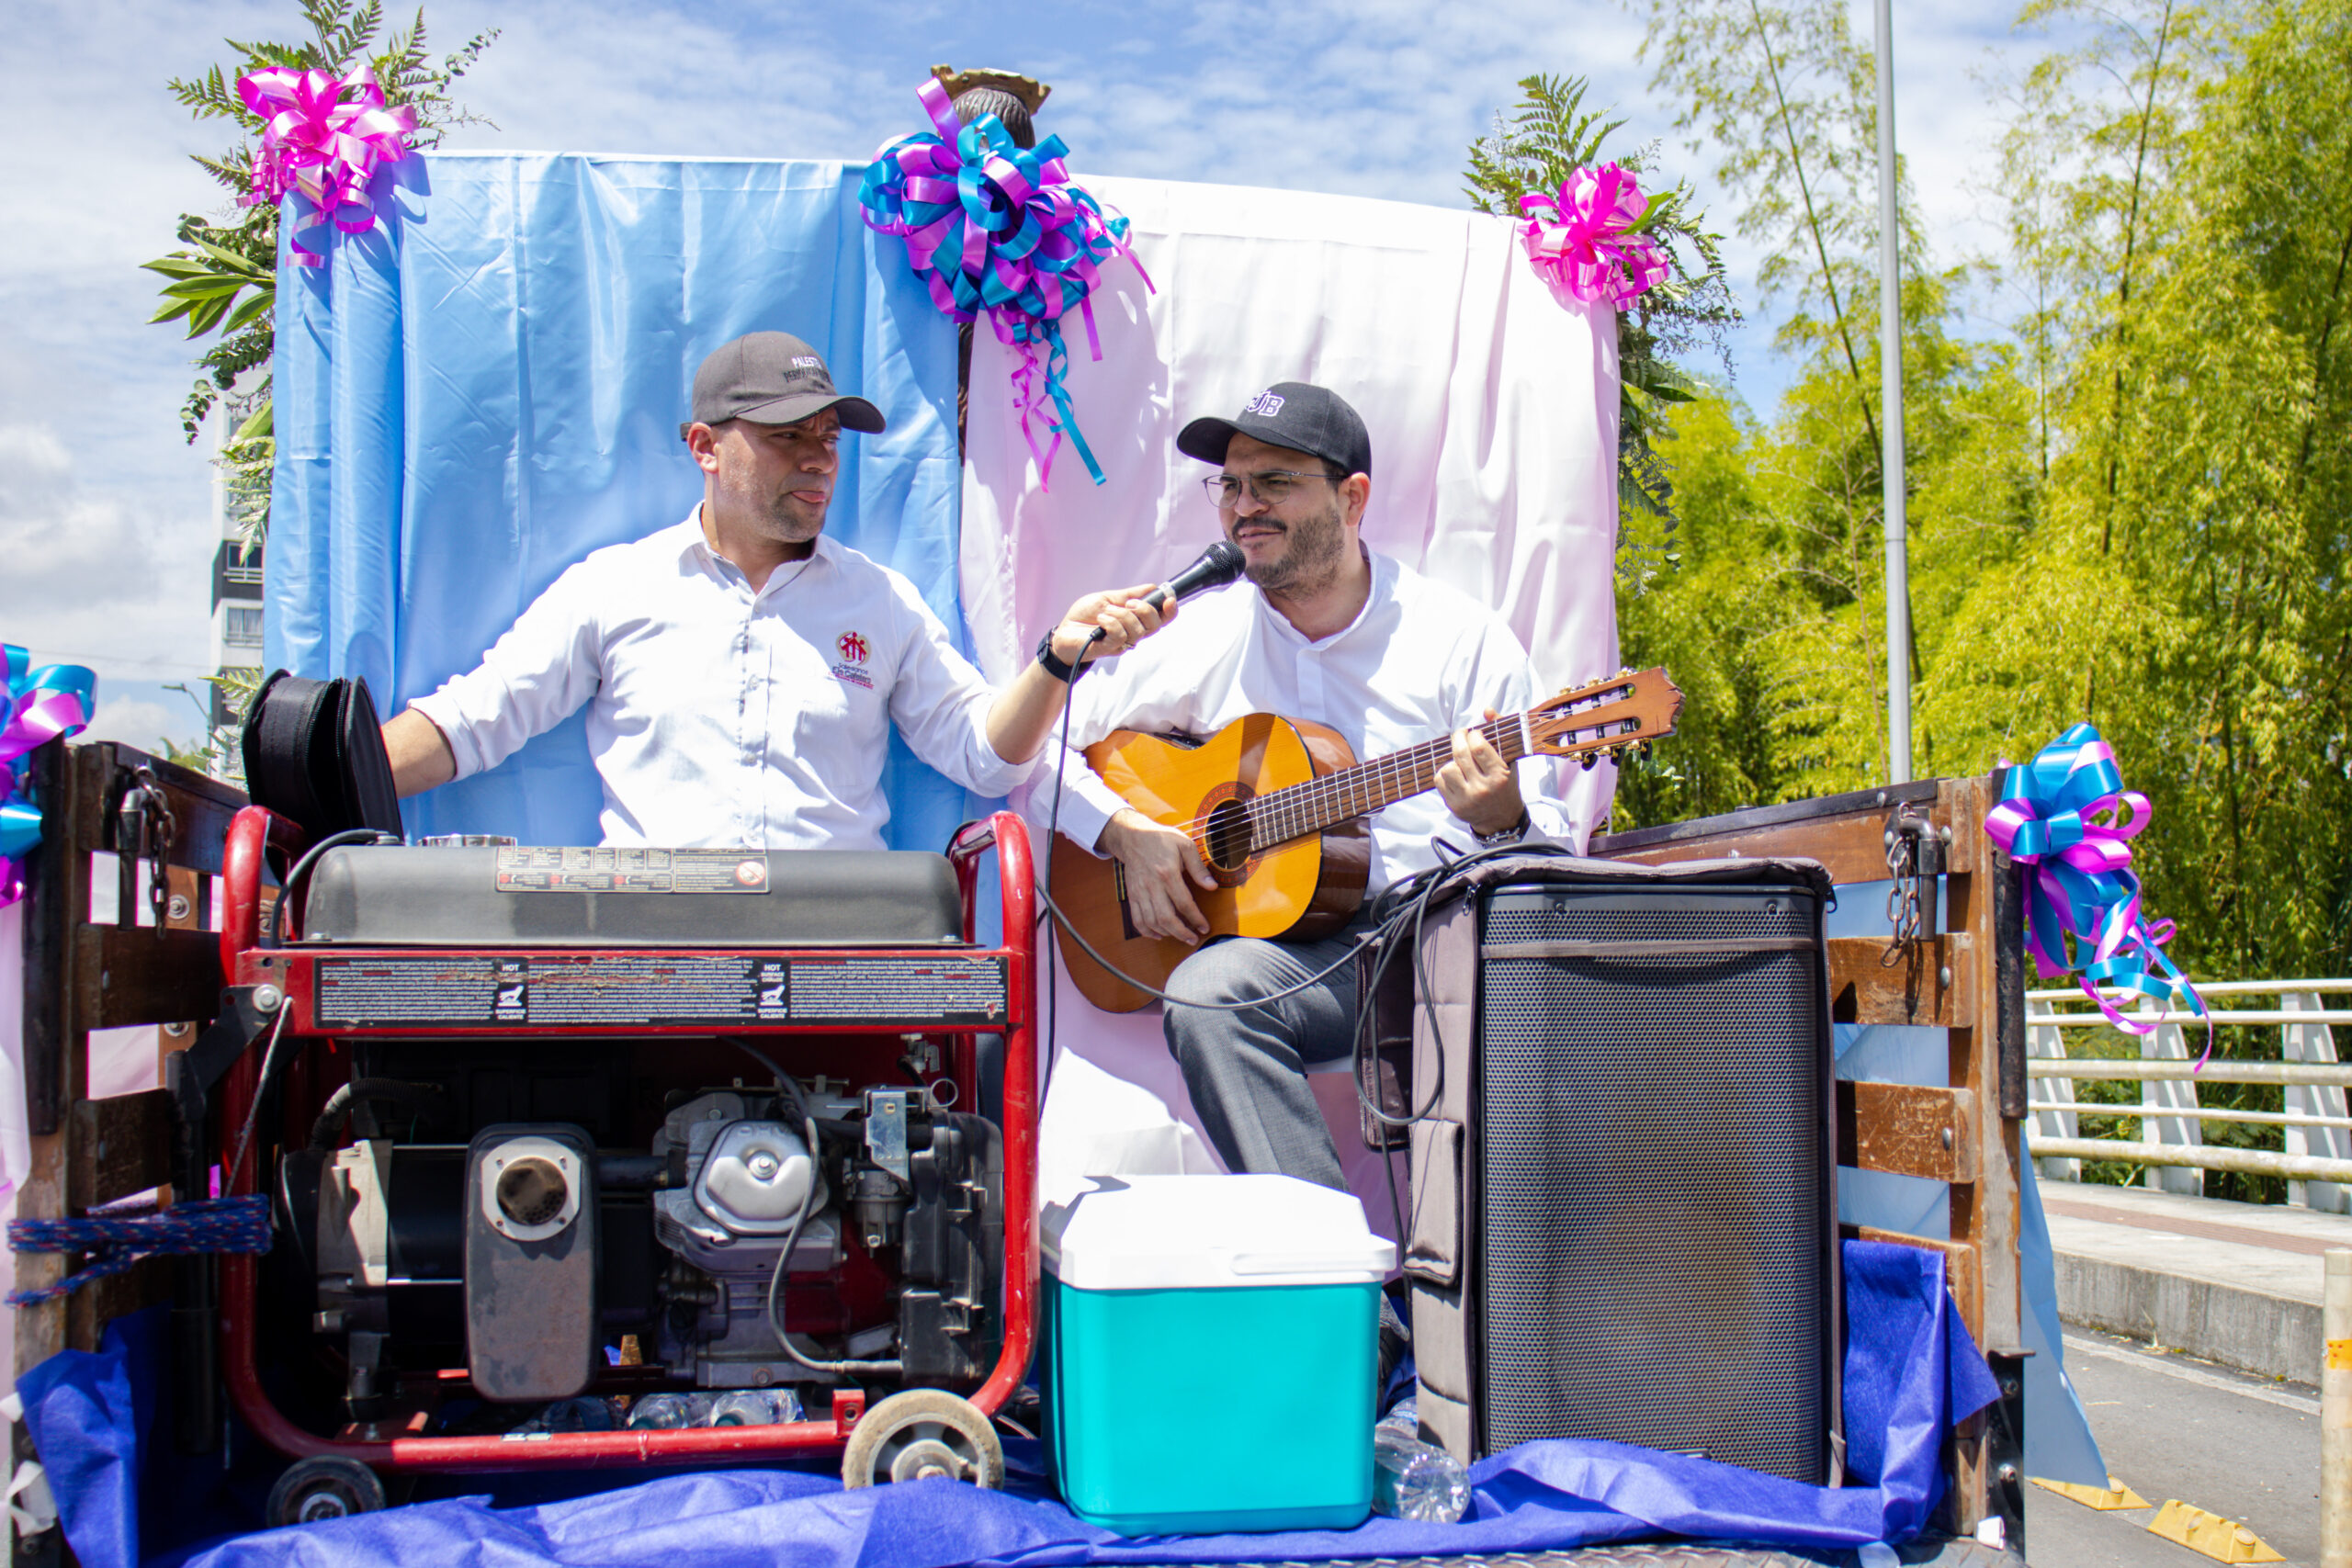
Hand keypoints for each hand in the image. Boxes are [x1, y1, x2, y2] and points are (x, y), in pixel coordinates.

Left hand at [1048, 583, 1167, 665]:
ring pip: (1138, 631)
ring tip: (1106, 611)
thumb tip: (1152, 587)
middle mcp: (1132, 632)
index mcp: (1135, 620)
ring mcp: (1122, 642)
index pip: (1161, 618)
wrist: (1063, 631)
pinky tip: (1101, 619)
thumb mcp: (1108, 598)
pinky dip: (1111, 623)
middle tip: (1129, 604)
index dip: (1170, 610)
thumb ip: (1130, 594)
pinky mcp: (1109, 648)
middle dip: (1146, 610)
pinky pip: (1120, 636)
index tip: (1169, 599)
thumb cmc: (1084, 616)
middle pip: (1155, 626)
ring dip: (1122, 615)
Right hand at [1096, 808, 1215, 944]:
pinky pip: (1137, 919)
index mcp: (1167, 873)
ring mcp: (1140, 892)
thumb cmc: (1160, 839)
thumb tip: (1212, 886)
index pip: (1184, 903)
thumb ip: (1199, 868)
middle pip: (1166, 918)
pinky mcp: (1132, 895)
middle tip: (1193, 939)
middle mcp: (1152, 885)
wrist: (1132, 837)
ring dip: (1167, 934)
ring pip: (1151, 922)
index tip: (1204, 927)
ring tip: (1180, 936)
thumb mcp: (1185, 846)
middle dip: (1182, 932)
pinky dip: (1147, 931)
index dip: (1196, 918)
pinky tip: (1159, 934)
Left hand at [1435, 708, 1525, 836]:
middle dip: (1457, 738)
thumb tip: (1487, 710)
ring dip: (1451, 759)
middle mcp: (1483, 788)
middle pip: (1460, 754)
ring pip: (1447, 768)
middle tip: (1460, 734)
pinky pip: (1440, 781)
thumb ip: (1500, 733)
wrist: (1501, 819)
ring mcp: (1467, 799)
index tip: (1473, 733)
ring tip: (1459, 759)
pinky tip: (1455, 773)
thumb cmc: (1506, 785)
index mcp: (1500, 776)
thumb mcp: (1510, 760)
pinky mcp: (1454, 806)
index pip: (1478, 747)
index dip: (1473, 735)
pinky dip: (1444, 773)